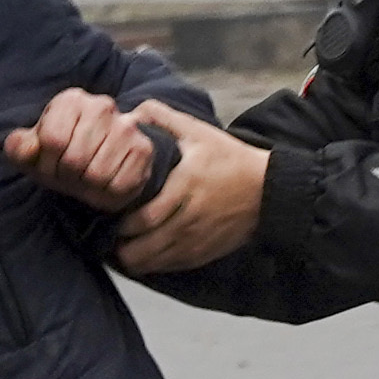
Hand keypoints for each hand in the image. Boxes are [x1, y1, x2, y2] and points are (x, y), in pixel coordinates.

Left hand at [3, 86, 174, 211]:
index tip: (50, 165)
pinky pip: (119, 185)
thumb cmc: (61, 158)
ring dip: (88, 187)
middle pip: (74, 159)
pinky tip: (107, 183)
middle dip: (67, 177)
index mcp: (70, 100)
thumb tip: (28, 149)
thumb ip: (18, 148)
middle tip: (70, 176)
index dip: (47, 163)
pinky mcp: (144, 149)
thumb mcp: (32, 154)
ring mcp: (126, 126)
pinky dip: (108, 194)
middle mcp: (101, 105)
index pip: (52, 139)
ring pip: (97, 174)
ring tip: (87, 179)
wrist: (99, 167)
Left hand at [110, 110, 270, 271]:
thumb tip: (134, 112)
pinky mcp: (207, 251)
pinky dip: (156, 266)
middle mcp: (191, 217)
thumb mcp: (199, 132)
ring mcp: (199, 238)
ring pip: (159, 261)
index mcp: (185, 186)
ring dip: (137, 261)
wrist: (268, 189)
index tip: (111, 219)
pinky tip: (146, 259)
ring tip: (123, 253)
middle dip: (124, 249)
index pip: (146, 217)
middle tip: (109, 241)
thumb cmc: (230, 159)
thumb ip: (165, 119)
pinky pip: (175, 266)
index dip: (124, 225)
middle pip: (148, 245)